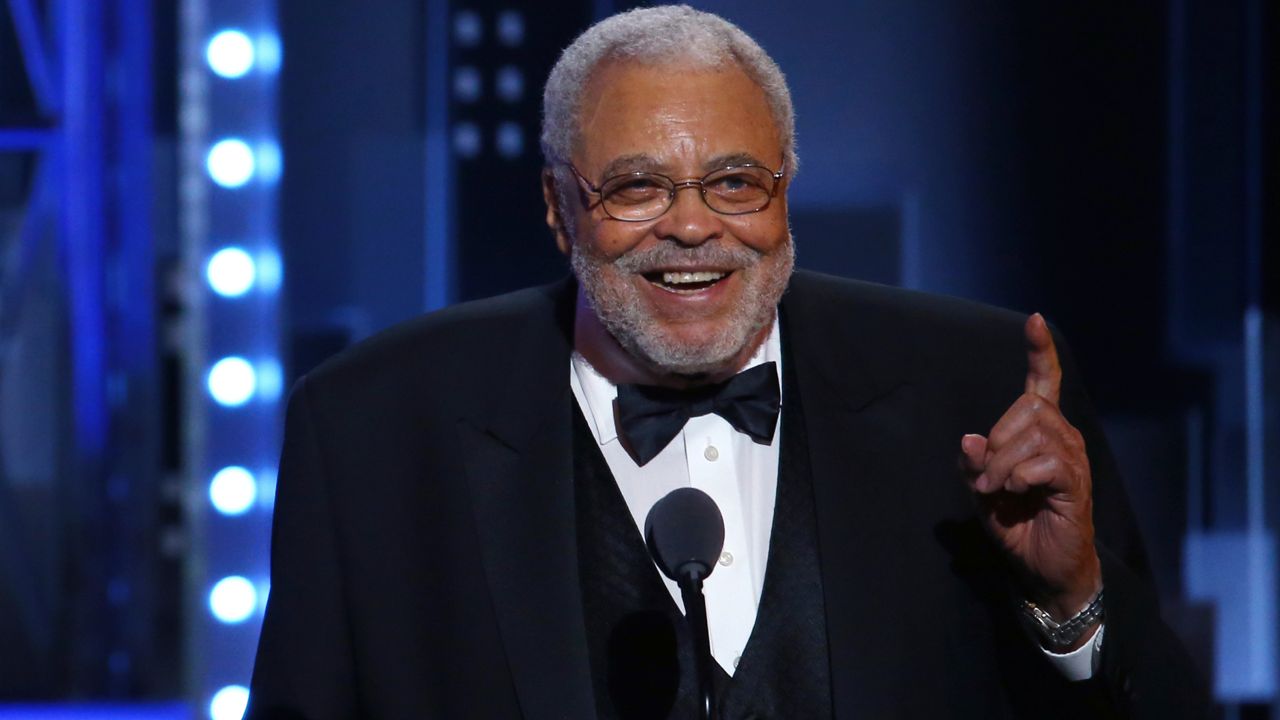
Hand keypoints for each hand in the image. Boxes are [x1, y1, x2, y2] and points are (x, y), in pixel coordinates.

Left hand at [959, 313, 1101, 621]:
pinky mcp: (1076, 483)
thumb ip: (973, 464)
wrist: (1043, 568)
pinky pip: (1044, 462)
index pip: (1044, 383)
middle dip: (995, 442)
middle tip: (986, 480)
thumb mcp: (982, 491)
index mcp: (1041, 431)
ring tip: (997, 491)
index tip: (1034, 320)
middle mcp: (1064, 436)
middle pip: (1028, 408)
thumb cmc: (1016, 525)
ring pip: (1033, 435)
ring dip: (1002, 464)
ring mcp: (1073, 458)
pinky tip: (1013, 493)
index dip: (1039, 352)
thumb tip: (969, 438)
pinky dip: (1018, 476)